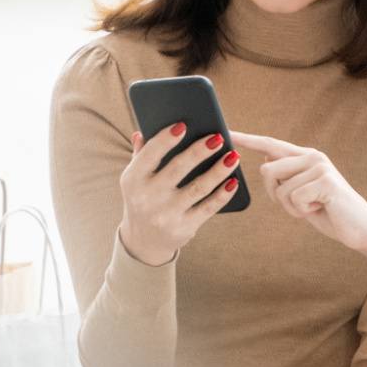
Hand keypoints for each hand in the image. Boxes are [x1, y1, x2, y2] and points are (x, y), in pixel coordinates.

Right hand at [116, 122, 243, 265]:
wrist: (144, 241)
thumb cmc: (142, 198)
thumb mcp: (135, 179)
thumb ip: (140, 154)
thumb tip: (141, 131)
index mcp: (133, 180)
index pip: (150, 154)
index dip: (166, 139)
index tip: (183, 125)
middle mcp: (148, 197)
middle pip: (178, 168)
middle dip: (199, 151)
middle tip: (218, 137)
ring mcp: (167, 214)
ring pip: (198, 187)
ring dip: (218, 171)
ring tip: (233, 156)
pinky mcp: (184, 228)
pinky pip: (208, 207)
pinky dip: (222, 194)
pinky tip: (233, 181)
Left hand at [230, 132, 366, 265]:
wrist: (360, 228)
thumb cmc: (329, 212)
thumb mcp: (302, 193)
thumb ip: (287, 177)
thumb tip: (266, 161)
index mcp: (305, 157)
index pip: (270, 145)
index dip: (247, 139)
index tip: (226, 133)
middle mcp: (312, 156)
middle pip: (267, 171)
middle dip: (275, 195)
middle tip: (298, 204)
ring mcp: (319, 167)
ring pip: (280, 189)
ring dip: (291, 207)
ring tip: (313, 207)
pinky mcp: (325, 181)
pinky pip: (293, 198)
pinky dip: (301, 212)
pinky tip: (319, 209)